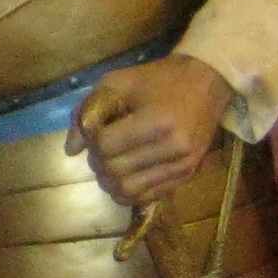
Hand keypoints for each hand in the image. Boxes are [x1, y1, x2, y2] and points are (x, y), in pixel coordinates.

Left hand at [71, 54, 236, 207]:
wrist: (206, 83)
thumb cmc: (158, 79)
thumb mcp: (117, 83)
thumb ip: (88, 112)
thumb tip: (70, 150)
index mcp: (156, 121)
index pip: (105, 146)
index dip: (91, 141)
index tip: (96, 131)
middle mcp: (173, 148)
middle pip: (114, 171)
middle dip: (97, 161)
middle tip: (101, 148)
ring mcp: (182, 166)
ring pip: (128, 191)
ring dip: (109, 180)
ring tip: (111, 163)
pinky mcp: (187, 176)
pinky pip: (147, 198)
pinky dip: (128, 192)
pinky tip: (125, 176)